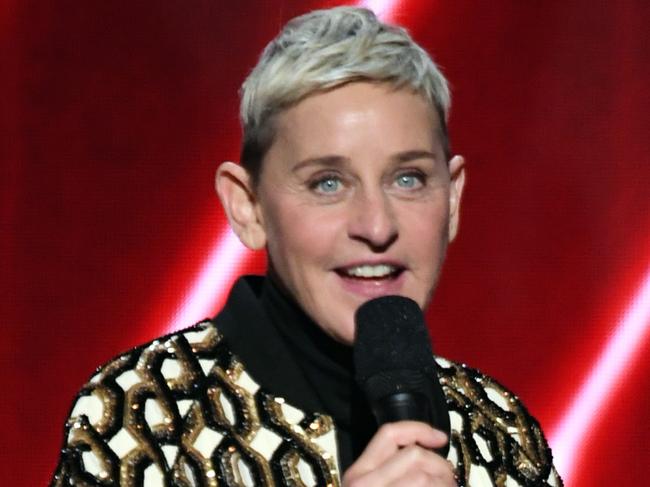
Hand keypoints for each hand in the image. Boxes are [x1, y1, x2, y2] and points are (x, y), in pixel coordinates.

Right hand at [342, 421, 456, 486]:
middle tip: (449, 480)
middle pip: (413, 454)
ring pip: (424, 476)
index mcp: (358, 473)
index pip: (389, 433)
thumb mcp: (378, 484)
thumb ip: (393, 469)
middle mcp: (361, 483)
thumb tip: (429, 449)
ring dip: (444, 483)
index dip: (419, 429)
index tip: (440, 437)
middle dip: (440, 465)